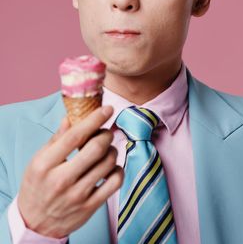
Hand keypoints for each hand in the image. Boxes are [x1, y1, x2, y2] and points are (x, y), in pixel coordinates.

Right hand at [17, 106, 123, 237]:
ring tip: (106, 150)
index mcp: (46, 164)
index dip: (94, 119)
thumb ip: (56, 139)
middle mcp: (62, 180)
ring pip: (108, 163)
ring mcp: (78, 195)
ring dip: (112, 150)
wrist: (35, 222)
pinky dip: (117, 170)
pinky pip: (115, 182)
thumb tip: (71, 117)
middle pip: (96, 148)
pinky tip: (110, 167)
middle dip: (106, 134)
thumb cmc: (37, 185)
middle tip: (105, 132)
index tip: (107, 109)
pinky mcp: (90, 206)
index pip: (75, 136)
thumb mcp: (38, 160)